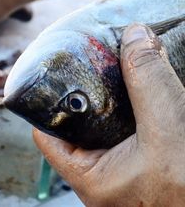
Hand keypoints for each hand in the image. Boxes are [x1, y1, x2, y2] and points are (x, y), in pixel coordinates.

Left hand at [34, 24, 184, 205]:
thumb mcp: (167, 127)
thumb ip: (148, 80)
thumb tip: (134, 36)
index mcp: (88, 177)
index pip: (46, 133)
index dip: (48, 103)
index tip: (58, 75)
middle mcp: (99, 178)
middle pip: (76, 128)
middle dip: (86, 97)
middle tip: (94, 67)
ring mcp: (119, 175)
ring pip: (103, 131)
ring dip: (112, 104)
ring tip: (117, 76)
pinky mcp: (141, 170)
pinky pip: (125, 137)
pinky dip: (131, 115)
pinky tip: (141, 97)